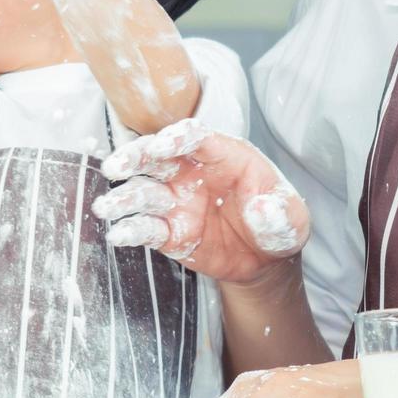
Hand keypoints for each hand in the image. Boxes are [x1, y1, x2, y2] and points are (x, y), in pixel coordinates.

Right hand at [93, 119, 310, 282]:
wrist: (265, 260)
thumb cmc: (277, 224)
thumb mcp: (292, 217)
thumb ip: (279, 211)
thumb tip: (262, 207)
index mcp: (224, 156)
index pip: (196, 138)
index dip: (176, 138)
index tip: (161, 147)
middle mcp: (193, 173)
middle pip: (157, 156)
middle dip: (134, 157)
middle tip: (116, 166)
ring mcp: (177, 202)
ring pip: (143, 192)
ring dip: (123, 197)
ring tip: (106, 207)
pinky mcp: (169, 231)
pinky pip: (145, 228)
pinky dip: (130, 230)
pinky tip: (118, 234)